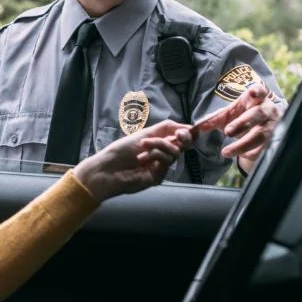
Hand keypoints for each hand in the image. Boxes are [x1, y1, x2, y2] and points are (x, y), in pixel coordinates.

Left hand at [75, 120, 193, 200]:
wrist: (108, 168)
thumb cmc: (121, 150)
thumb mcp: (144, 134)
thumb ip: (165, 128)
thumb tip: (185, 126)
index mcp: (158, 143)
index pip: (179, 137)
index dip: (187, 132)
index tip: (192, 129)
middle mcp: (161, 154)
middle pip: (183, 144)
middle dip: (182, 137)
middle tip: (179, 135)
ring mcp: (161, 166)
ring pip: (175, 152)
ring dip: (160, 145)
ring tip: (143, 146)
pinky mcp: (159, 176)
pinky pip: (166, 161)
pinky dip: (155, 154)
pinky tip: (142, 157)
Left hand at [194, 83, 282, 162]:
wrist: (260, 128)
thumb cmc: (244, 116)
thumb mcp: (229, 115)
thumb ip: (215, 119)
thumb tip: (198, 127)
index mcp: (256, 99)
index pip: (260, 91)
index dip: (257, 91)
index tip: (252, 92)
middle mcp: (268, 110)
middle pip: (258, 114)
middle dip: (243, 123)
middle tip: (228, 131)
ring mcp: (274, 125)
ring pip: (261, 134)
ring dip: (243, 144)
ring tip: (226, 152)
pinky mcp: (276, 140)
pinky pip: (265, 148)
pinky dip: (252, 153)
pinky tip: (242, 155)